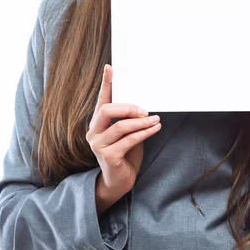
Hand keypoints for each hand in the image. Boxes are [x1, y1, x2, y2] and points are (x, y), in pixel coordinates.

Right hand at [86, 64, 161, 197]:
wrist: (119, 182)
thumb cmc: (125, 154)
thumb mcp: (127, 133)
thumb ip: (128, 120)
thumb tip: (143, 106)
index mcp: (98, 122)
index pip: (101, 99)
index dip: (106, 83)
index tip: (109, 68)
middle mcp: (94, 132)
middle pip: (107, 110)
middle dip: (129, 107)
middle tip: (145, 110)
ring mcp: (98, 145)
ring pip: (121, 126)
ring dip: (141, 122)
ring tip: (156, 119)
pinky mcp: (108, 156)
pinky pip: (129, 140)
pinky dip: (144, 133)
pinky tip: (155, 128)